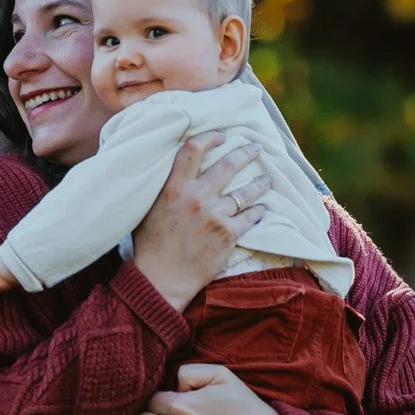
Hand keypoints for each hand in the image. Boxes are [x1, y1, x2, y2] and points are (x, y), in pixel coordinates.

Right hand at [129, 135, 270, 311]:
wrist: (161, 279)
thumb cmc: (150, 245)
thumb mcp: (147, 208)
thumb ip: (162, 187)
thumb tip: (173, 170)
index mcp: (173, 187)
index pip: (193, 149)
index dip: (210, 137)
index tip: (221, 136)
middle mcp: (196, 197)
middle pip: (227, 165)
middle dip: (245, 152)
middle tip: (255, 147)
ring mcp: (214, 215)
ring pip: (245, 192)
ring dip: (259, 184)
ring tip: (266, 179)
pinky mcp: (228, 235)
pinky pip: (250, 217)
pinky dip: (258, 211)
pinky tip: (263, 208)